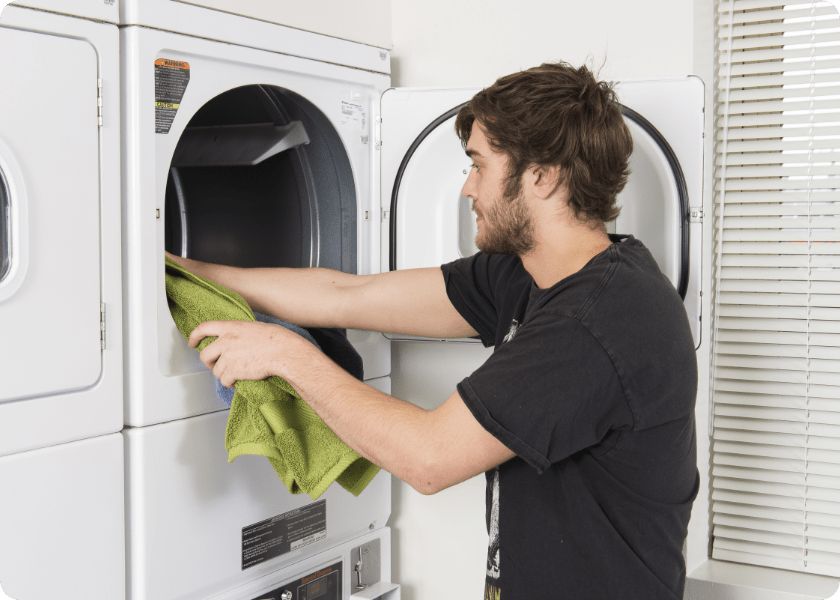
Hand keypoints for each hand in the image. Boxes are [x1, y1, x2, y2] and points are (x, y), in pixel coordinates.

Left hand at [188, 320, 314, 388]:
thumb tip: (234, 339)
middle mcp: (226, 341)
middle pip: (205, 355)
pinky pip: (225, 381)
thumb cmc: (276, 339)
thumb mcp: (253, 328)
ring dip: (224, 374)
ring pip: (216, 371)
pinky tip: (238, 381)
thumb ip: (238, 332)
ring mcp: (229, 356)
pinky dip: (230, 383)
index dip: (195, 335)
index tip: (192, 342)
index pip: (204, 328)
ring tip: (234, 374)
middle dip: (208, 362)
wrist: (283, 352)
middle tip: (215, 365)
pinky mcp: (234, 371)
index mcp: (231, 327)